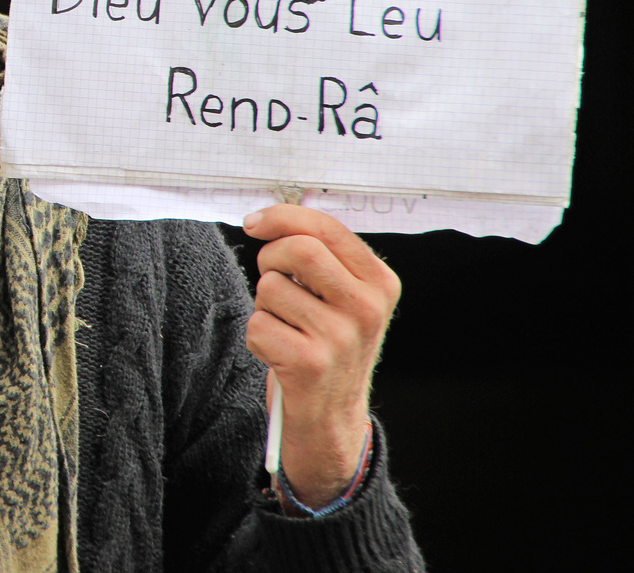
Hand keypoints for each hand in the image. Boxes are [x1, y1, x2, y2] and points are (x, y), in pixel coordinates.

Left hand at [242, 204, 399, 509]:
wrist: (332, 416)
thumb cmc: (327, 345)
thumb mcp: (341, 296)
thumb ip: (319, 255)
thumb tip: (268, 218)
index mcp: (379, 282)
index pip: (326, 228)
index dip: (282, 217)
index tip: (253, 223)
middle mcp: (367, 308)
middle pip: (298, 250)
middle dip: (271, 260)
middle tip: (273, 283)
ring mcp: (340, 337)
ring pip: (271, 289)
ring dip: (265, 307)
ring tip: (288, 330)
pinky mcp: (310, 363)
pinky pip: (258, 325)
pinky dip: (258, 338)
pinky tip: (280, 356)